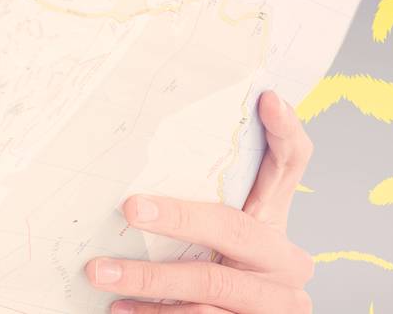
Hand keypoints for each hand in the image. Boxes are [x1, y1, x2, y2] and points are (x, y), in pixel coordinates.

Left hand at [84, 89, 315, 312]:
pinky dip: (155, 313)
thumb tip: (140, 172)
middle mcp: (287, 261)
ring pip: (209, 286)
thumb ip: (204, 203)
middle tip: (129, 208)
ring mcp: (277, 302)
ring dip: (148, 280)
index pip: (292, 167)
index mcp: (276, 223)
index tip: (268, 99)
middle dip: (178, 218)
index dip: (286, 133)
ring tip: (101, 272)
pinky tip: (120, 308)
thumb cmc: (225, 275)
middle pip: (233, 229)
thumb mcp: (223, 239)